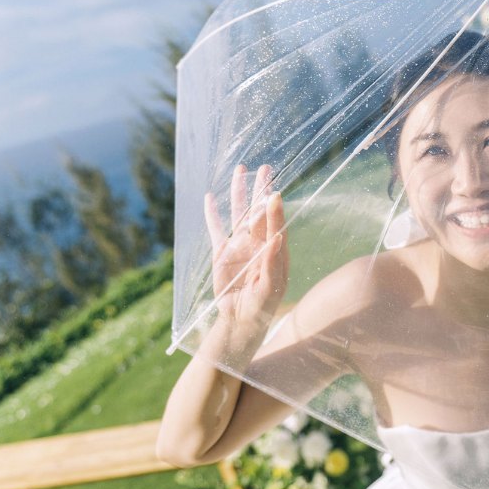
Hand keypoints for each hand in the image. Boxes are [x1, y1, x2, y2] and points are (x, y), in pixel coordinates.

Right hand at [205, 163, 287, 335]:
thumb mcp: (271, 288)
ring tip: (241, 170)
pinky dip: (212, 214)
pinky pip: (216, 230)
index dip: (274, 209)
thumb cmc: (262, 306)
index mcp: (274, 251)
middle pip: (259, 211)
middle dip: (261, 190)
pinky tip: (210, 198)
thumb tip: (278, 237)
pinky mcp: (222, 253)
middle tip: (265, 168)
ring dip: (240, 193)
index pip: (275, 224)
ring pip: (239, 214)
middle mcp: (258, 244)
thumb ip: (273, 263)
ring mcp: (239, 246)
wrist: (241, 320)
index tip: (274, 193)